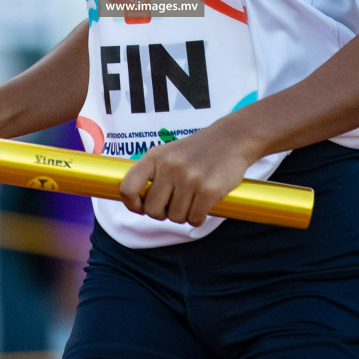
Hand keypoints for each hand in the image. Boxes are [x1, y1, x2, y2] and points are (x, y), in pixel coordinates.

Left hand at [118, 122, 260, 226]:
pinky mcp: (209, 190)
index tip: (142, 207)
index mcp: (155, 157)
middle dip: (163, 213)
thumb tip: (136, 204)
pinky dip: (198, 217)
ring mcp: (189, 178)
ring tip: (192, 198)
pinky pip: (194, 219)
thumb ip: (151, 175)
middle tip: (174, 204)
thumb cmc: (196, 152)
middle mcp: (170, 167)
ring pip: (175, 218)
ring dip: (184, 214)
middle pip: (152, 211)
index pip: (128, 188)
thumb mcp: (167, 154)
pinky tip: (203, 204)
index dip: (132, 204)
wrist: (230, 139)